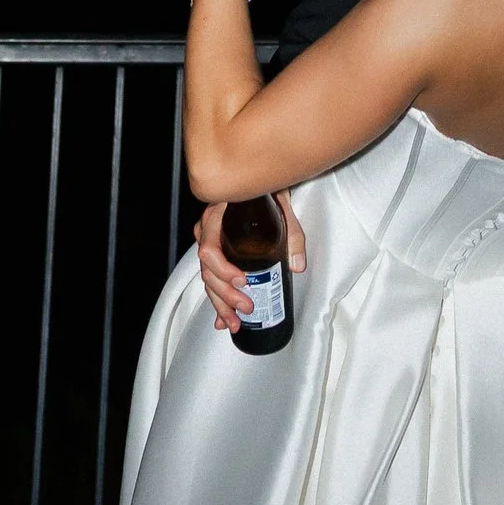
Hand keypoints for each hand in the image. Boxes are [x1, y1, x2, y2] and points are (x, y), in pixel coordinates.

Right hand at [196, 188, 305, 335]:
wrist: (258, 182)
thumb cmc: (266, 192)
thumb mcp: (282, 205)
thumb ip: (292, 233)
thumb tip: (296, 265)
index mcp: (217, 216)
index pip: (209, 248)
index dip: (222, 269)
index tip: (242, 280)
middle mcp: (207, 231)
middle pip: (207, 270)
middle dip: (225, 294)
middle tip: (246, 306)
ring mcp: (209, 243)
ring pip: (207, 279)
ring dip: (220, 304)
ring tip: (235, 322)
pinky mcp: (217, 254)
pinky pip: (212, 279)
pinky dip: (217, 302)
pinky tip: (222, 320)